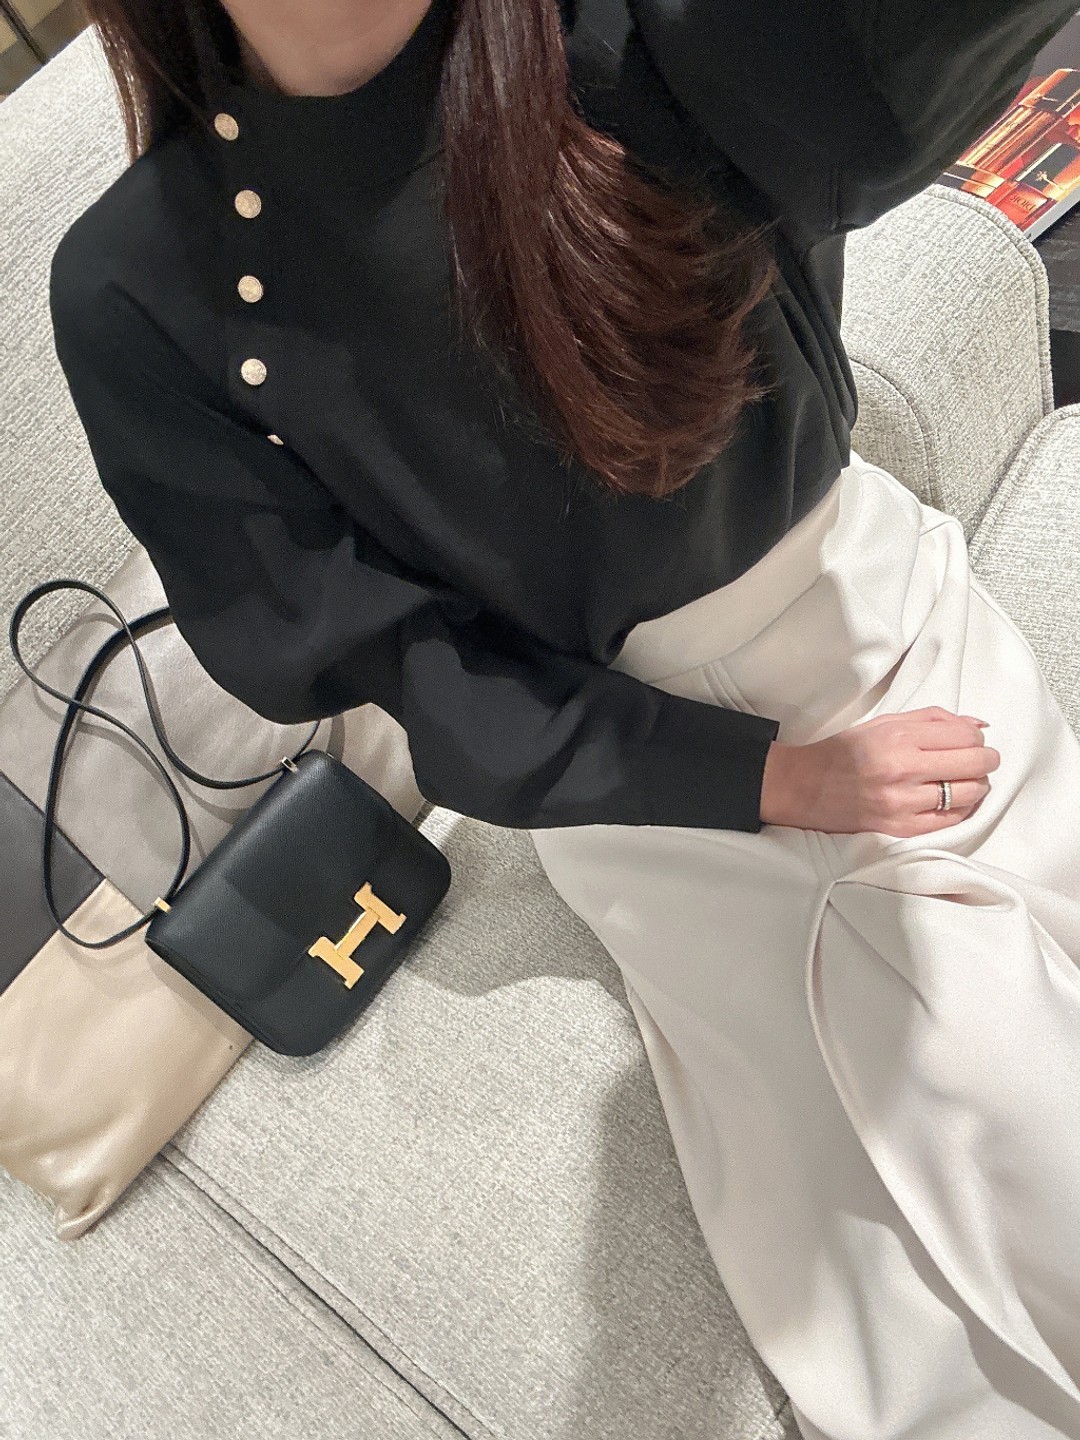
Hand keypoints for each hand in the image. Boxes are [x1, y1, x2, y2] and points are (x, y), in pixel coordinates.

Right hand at [759, 706, 999, 835]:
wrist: (804, 788)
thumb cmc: (844, 751)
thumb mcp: (884, 723)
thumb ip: (932, 719)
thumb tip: (979, 725)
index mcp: (898, 737)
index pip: (966, 735)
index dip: (976, 737)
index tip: (970, 740)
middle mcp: (903, 769)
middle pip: (975, 763)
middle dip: (985, 759)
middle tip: (978, 759)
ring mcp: (904, 803)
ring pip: (970, 793)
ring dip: (976, 785)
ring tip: (963, 780)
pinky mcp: (902, 828)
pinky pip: (953, 820)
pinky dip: (963, 808)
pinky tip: (953, 799)